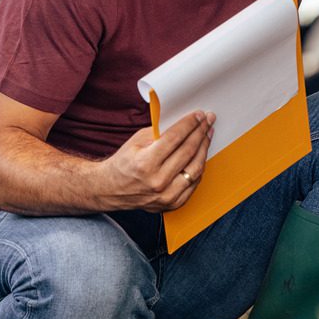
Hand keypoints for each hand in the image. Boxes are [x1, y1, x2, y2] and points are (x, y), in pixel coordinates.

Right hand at [100, 111, 214, 211]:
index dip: (190, 124)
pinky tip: (201, 155)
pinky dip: (199, 167)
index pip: (175, 138)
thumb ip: (160, 132)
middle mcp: (157, 181)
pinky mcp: (172, 204)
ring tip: (207, 135)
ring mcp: (166, 195)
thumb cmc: (123, 164)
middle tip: (208, 121)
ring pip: (195, 168)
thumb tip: (183, 122)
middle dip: (201, 132)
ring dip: (204, 149)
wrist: (110, 189)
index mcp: (145, 163)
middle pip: (188, 151)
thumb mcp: (136, 142)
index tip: (199, 115)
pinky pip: (193, 183)